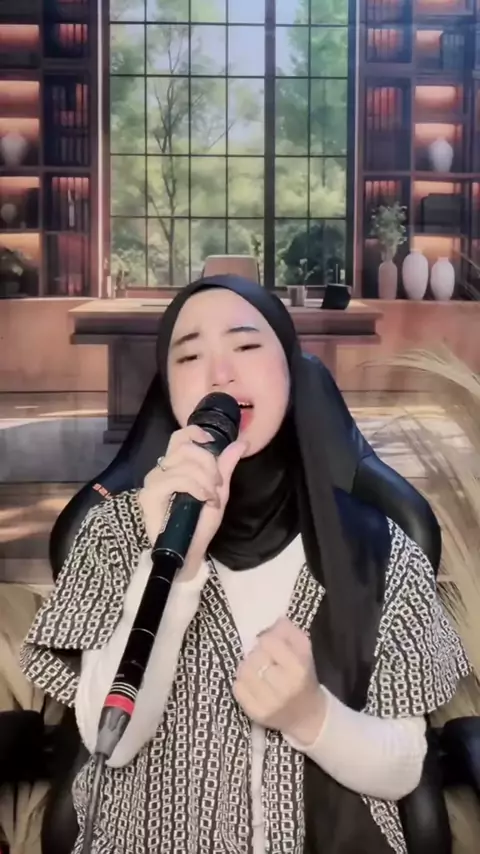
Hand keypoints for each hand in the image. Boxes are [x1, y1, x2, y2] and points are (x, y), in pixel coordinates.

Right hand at [138, 424, 246, 576]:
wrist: (190, 551)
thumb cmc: (201, 524)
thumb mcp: (219, 491)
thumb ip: (226, 466)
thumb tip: (241, 442)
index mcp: (175, 466)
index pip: (179, 437)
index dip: (195, 433)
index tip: (212, 443)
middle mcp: (160, 470)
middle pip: (185, 447)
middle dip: (208, 463)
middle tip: (217, 484)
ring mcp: (153, 482)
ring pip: (183, 464)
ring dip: (204, 479)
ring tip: (210, 497)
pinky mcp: (149, 495)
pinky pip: (175, 479)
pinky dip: (194, 487)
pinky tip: (201, 498)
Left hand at [233, 617, 325, 744]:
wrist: (307, 716)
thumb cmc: (304, 678)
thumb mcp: (304, 651)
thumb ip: (290, 632)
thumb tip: (277, 620)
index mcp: (298, 669)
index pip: (269, 642)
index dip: (268, 641)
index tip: (272, 647)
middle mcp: (284, 687)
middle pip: (255, 656)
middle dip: (258, 655)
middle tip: (266, 660)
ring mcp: (268, 703)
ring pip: (243, 671)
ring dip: (248, 667)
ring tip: (258, 671)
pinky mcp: (256, 714)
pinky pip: (237, 688)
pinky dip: (241, 683)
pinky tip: (253, 685)